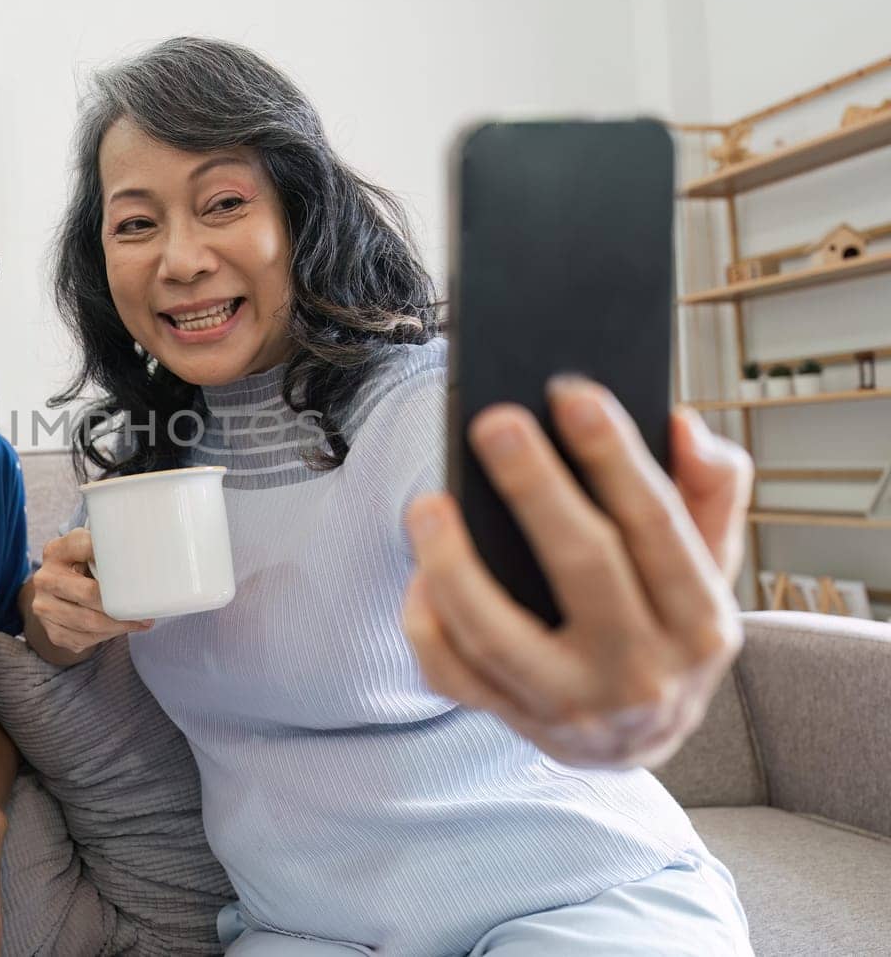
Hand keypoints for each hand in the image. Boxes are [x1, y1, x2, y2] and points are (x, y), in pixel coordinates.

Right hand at [29, 528, 152, 655]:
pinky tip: (119, 628)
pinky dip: (107, 635)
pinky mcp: (52, 631)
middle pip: (89, 593)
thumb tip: (146, 552)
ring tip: (140, 621)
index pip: (84, 547)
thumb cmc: (82, 568)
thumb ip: (106, 548)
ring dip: (119, 625)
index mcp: (56, 551)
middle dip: (120, 604)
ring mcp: (44, 607)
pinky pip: (85, 638)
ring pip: (89, 622)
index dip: (110, 554)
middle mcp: (45, 578)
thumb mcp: (88, 550)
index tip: (135, 563)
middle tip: (145, 608)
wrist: (56, 595)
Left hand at [401, 376, 751, 768]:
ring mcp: (574, 707)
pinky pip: (453, 675)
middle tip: (495, 422)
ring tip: (427, 504)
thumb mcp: (713, 562)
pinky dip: (428, 625)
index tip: (572, 393)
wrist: (641, 738)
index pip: (658, 524)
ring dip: (454, 564)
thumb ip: (711, 488)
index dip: (615, 456)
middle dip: (535, 489)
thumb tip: (679, 423)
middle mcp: (643, 671)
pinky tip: (419, 575)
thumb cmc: (669, 621)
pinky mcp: (516, 724)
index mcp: (701, 620)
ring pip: (498, 635)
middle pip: (583, 568)